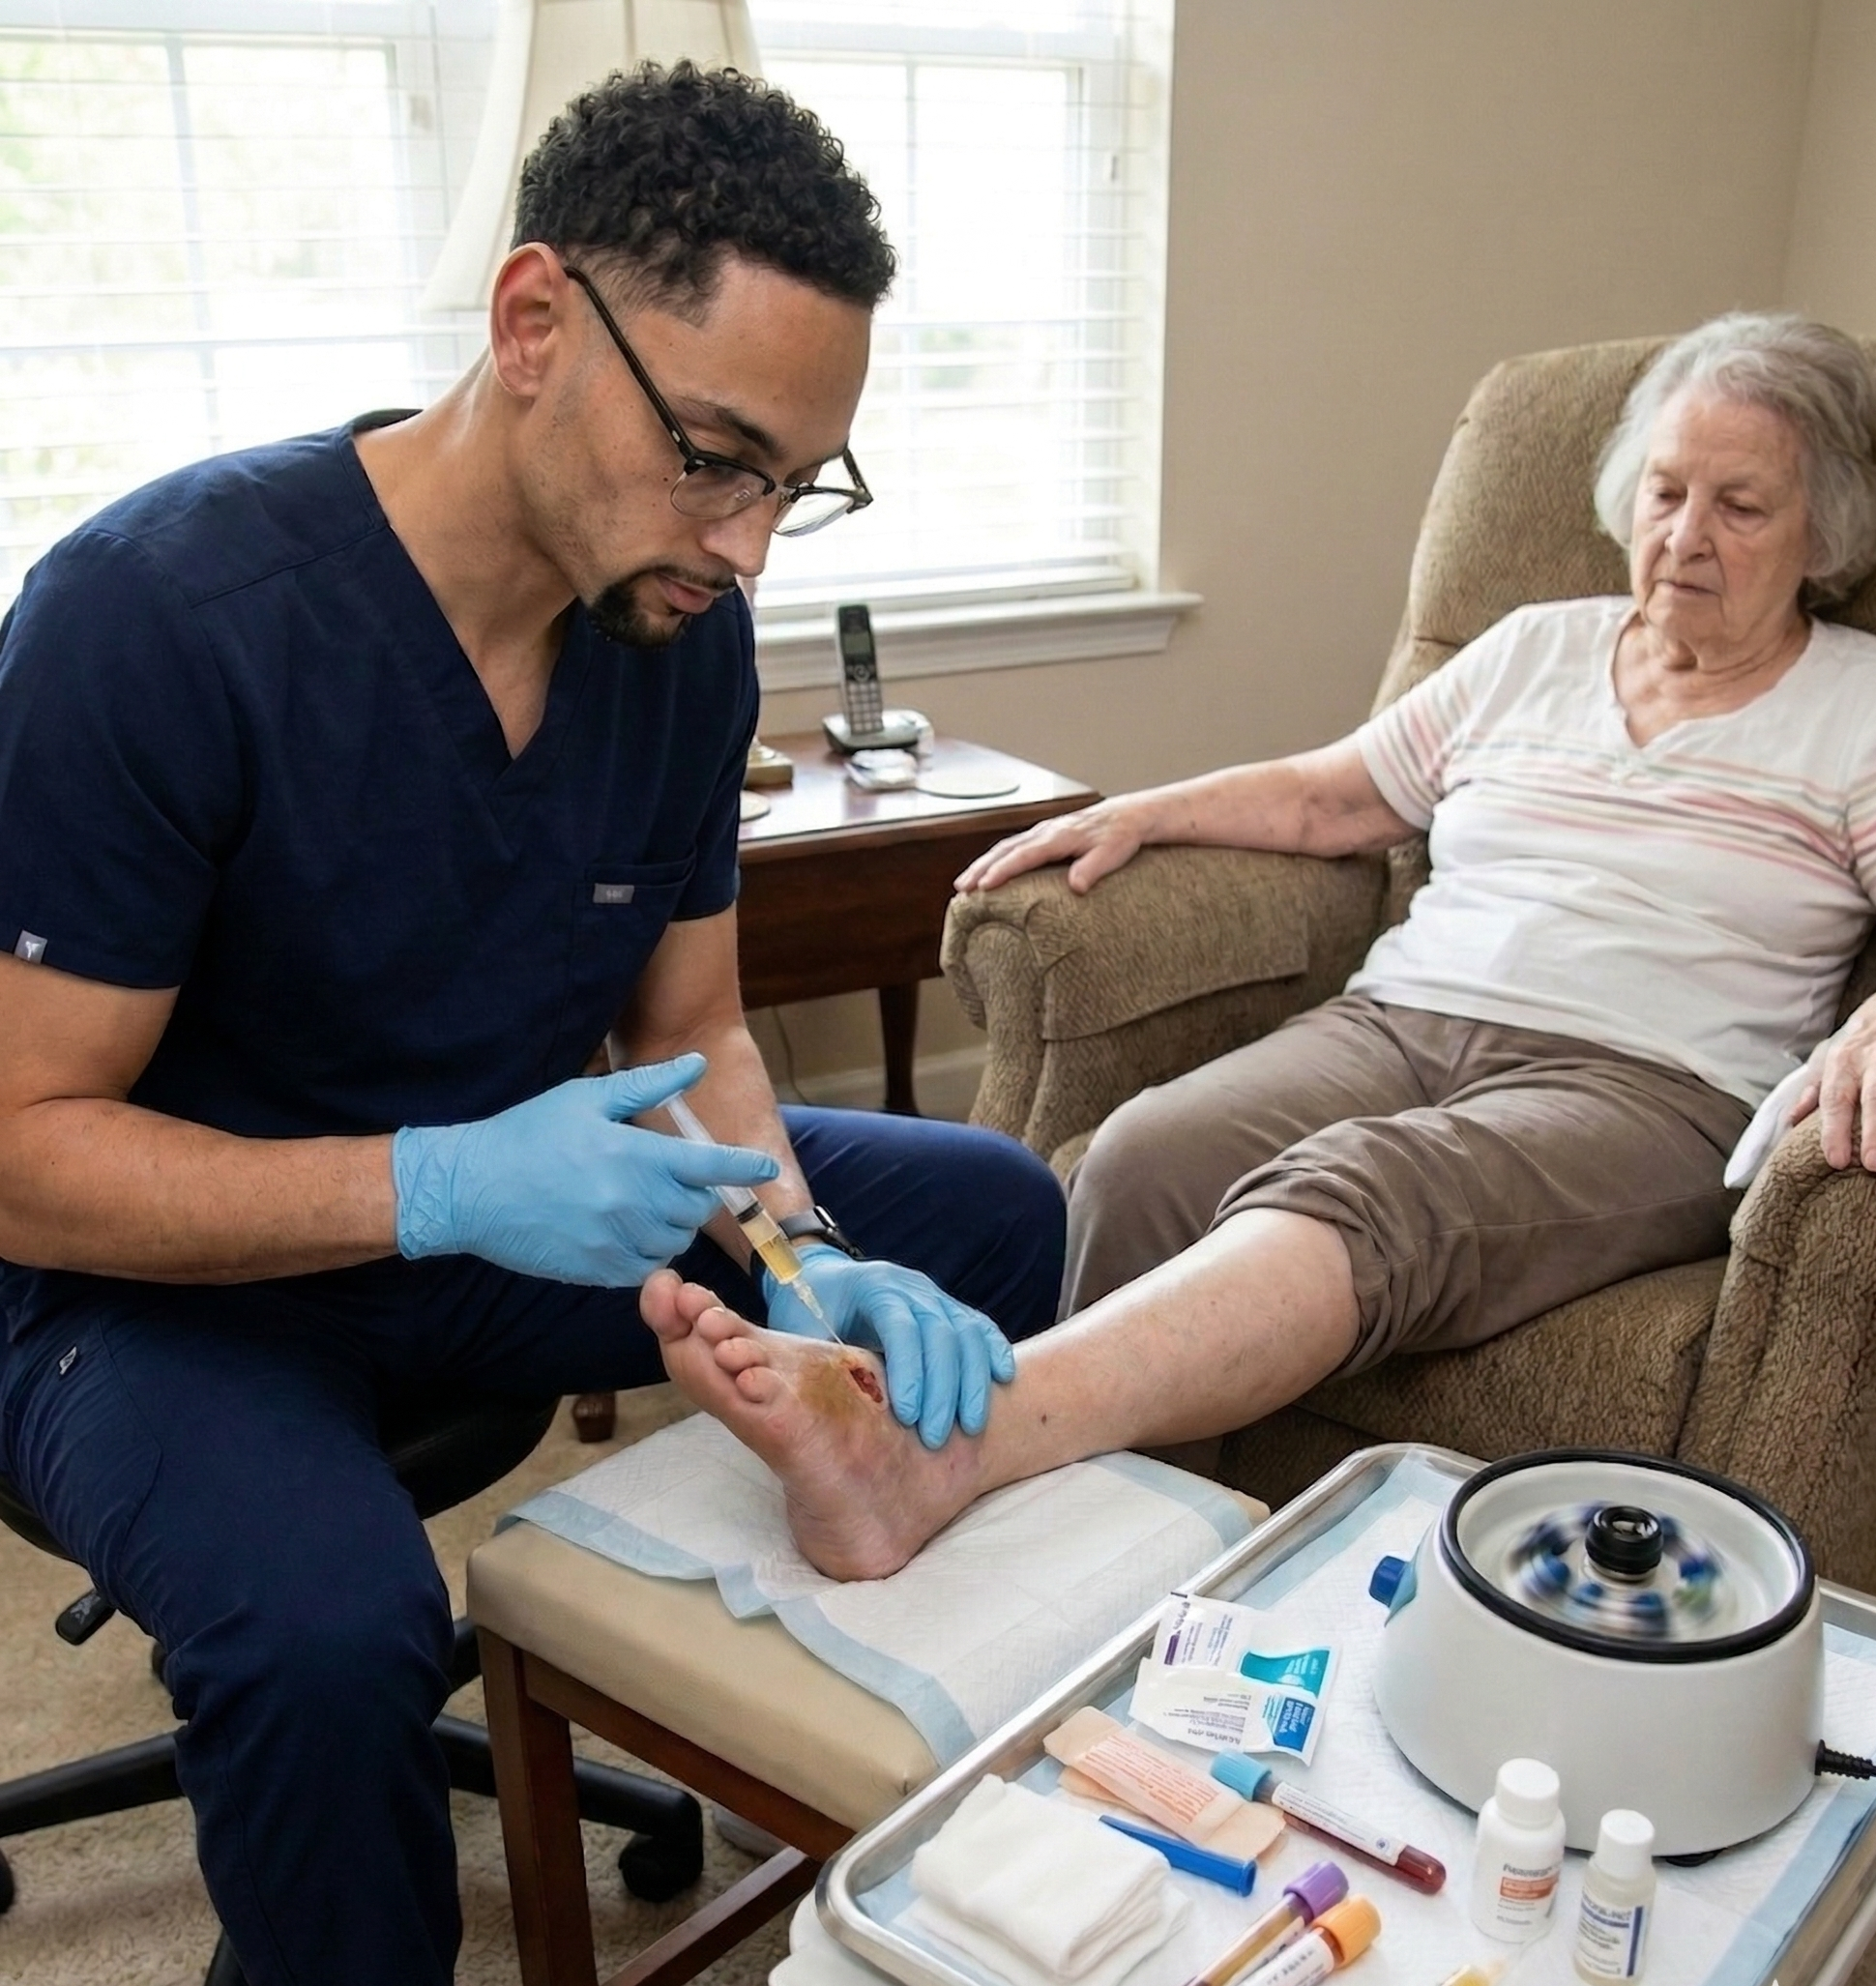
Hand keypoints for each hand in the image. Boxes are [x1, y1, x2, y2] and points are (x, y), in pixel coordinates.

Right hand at [393, 1056, 778, 1283]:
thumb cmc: (528, 1134)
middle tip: (673, 1180)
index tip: (766, 1168)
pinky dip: (646, 1251)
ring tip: (643, 1203)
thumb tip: (697, 1062)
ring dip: (671, 1224)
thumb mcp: (587, 1098)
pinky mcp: (597, 1271)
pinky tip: (622, 1229)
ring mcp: (615, 1241)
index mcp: (635, 1155)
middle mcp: (632, 1202)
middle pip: (697, 1208)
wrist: (470, 1188)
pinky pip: (645, 1267)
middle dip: (696, 1194)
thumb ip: (649, 1085)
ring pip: (675, 1241)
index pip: (710, 1164)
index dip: (744, 1167)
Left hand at [764, 1249, 1016, 1446]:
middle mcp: (910, 1286)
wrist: (822, 1278)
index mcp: (872, 1286)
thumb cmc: (805, 1310)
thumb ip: (806, 1358)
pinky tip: (1002, 1380)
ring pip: (967, 1332)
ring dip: (972, 1381)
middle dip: (943, 1389)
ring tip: (968, 1427)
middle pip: (941, 1333)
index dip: (908, 1369)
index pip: (900, 1325)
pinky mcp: (949, 1309)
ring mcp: (934, 1296)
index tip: (906, 1415)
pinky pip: (979, 1327)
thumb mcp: (796, 1330)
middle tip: (934, 1438)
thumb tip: (804, 1401)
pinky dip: (994, 1351)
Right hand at [954, 796, 1149, 895]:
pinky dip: (995, 859)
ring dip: (982, 864)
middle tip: (961, 888)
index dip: (1003, 870)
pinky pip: (1013, 846)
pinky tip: (987, 872)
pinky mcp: (1044, 836)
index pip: (1024, 855)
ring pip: (1005, 847)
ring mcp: (1042, 832)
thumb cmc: (1121, 836)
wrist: (1128, 816)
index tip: (984, 886)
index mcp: (1059, 836)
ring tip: (964, 884)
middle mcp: (1046, 832)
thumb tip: (1075, 886)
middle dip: (980, 868)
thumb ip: (1093, 868)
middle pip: (1006, 849)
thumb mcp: (1113, 853)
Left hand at [1788, 995, 1875, 1169]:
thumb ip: (1814, 1089)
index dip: (1835, 1131)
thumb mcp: (1828, 1056)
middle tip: (1872, 1165)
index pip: (1835, 1100)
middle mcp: (1871, 1061)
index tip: (1836, 1160)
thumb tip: (1792, 1120)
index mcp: (1842, 1061)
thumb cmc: (1856, 1041)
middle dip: (1873, 1132)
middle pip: (1874, 1098)